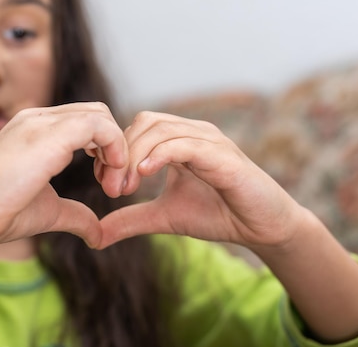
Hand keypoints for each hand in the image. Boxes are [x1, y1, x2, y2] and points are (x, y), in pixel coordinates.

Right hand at [0, 102, 127, 253]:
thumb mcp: (48, 210)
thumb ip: (76, 214)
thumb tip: (98, 234)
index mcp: (36, 129)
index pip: (86, 121)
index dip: (105, 148)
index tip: (106, 183)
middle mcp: (39, 119)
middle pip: (97, 113)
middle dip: (116, 146)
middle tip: (113, 185)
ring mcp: (42, 123)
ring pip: (101, 115)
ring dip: (118, 149)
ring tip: (110, 185)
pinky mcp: (49, 135)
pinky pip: (99, 125)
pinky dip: (115, 147)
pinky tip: (107, 176)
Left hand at [97, 111, 304, 249]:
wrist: (261, 228)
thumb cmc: (218, 214)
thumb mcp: (165, 217)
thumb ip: (132, 219)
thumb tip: (96, 234)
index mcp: (179, 140)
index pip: (137, 128)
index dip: (116, 151)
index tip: (103, 182)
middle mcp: (193, 133)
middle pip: (145, 123)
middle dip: (121, 153)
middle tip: (111, 188)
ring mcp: (210, 141)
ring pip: (161, 130)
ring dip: (135, 156)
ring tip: (124, 187)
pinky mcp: (224, 156)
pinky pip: (186, 144)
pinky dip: (161, 155)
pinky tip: (144, 174)